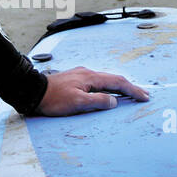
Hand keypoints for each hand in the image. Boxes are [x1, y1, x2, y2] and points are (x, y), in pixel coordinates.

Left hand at [35, 67, 149, 114]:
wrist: (32, 91)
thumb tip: (113, 101)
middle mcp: (87, 73)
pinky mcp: (75, 80)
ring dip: (119, 87)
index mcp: (90, 77)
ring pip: (105, 80)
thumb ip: (97, 101)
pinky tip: (107, 92)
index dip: (133, 90)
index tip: (144, 96)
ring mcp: (80, 76)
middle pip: (114, 79)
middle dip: (130, 88)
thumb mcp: (77, 103)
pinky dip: (108, 87)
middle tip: (143, 95)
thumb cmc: (52, 98)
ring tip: (130, 94)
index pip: (117, 83)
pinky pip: (97, 83)